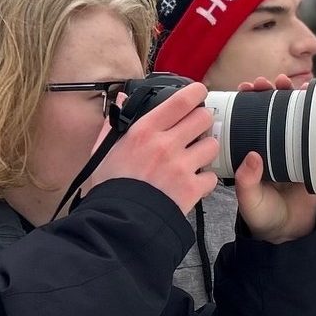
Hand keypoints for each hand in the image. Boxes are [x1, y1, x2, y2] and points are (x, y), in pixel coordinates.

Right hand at [86, 80, 218, 214]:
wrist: (117, 222)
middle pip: (203, 118)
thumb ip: (114, 123)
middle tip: (196, 130)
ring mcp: (181, 166)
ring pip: (212, 145)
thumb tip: (122, 99)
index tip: (199, 93)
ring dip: (206, 150)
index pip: (181, 101)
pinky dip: (205, 181)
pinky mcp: (191, 188)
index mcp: (145, 131)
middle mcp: (166, 144)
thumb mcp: (103, 151)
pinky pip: (212, 177)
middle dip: (202, 122)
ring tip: (195, 158)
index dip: (196, 92)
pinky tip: (193, 183)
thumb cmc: (110, 187)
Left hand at [233, 74, 315, 242]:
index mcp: (253, 151)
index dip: (248, 101)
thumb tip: (251, 157)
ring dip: (294, 98)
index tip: (247, 87)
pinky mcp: (313, 159)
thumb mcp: (249, 202)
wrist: (290, 234)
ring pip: (294, 117)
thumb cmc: (263, 217)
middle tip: (268, 82)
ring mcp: (293, 151)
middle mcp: (272, 147)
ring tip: (292, 85)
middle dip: (270, 92)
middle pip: (271, 111)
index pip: (248, 119)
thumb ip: (246, 183)